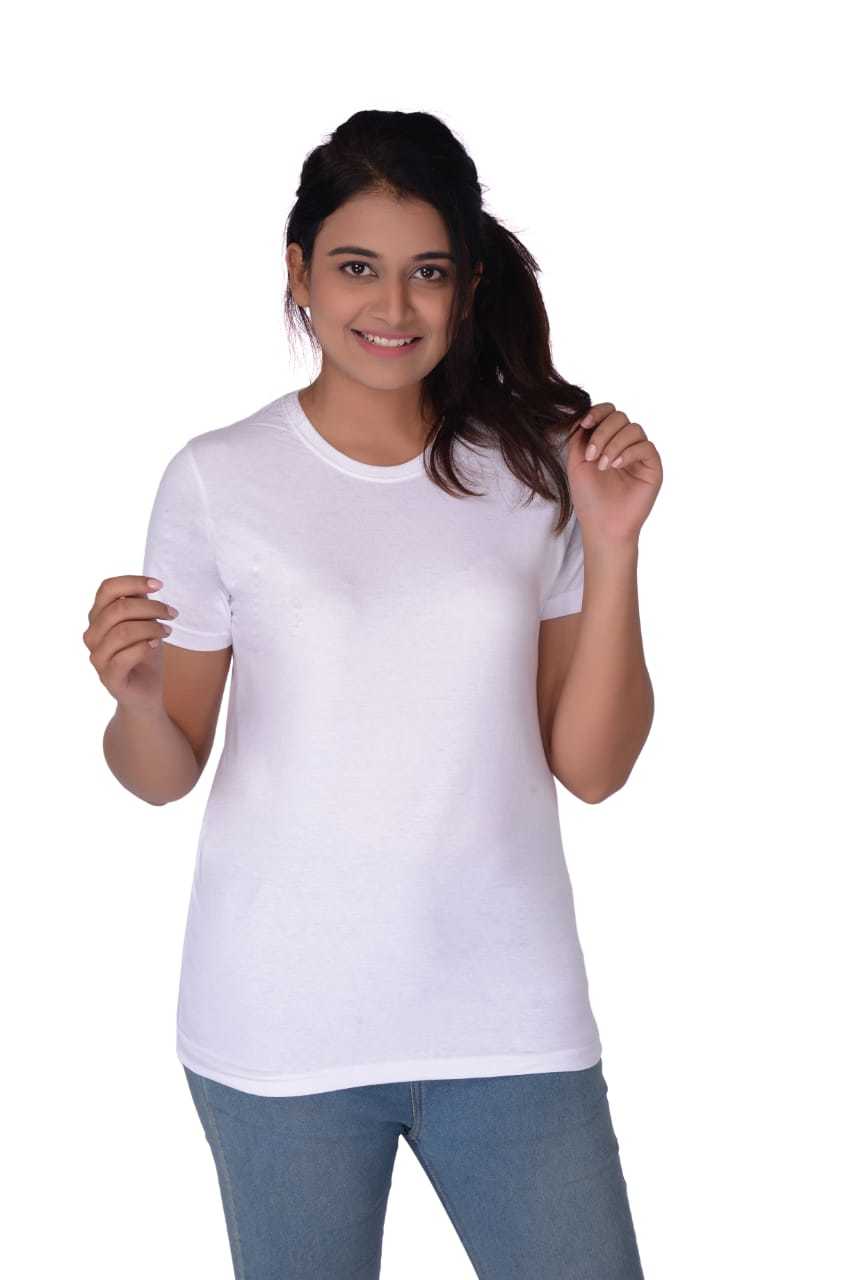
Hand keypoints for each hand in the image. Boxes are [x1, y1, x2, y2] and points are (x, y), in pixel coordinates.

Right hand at [83, 575, 176, 710]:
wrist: (146, 692)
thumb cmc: (145, 653)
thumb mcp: (145, 623)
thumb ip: (140, 604)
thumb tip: (146, 585)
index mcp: (98, 617)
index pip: (107, 589)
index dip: (133, 581)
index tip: (159, 585)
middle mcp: (92, 635)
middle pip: (118, 609)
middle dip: (151, 607)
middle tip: (172, 614)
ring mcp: (97, 657)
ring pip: (123, 632)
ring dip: (152, 628)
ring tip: (167, 631)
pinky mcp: (108, 677)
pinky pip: (124, 657)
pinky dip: (144, 647)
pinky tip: (156, 644)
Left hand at [564, 402, 662, 544]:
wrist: (602, 526)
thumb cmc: (589, 498)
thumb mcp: (576, 462)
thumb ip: (579, 437)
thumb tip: (581, 414)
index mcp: (607, 440)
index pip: (608, 413)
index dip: (597, 412)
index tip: (584, 424)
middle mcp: (625, 444)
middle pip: (620, 417)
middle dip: (602, 432)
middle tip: (591, 455)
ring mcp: (640, 455)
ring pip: (633, 429)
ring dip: (613, 444)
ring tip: (602, 465)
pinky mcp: (652, 467)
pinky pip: (646, 447)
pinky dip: (628, 452)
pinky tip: (615, 465)